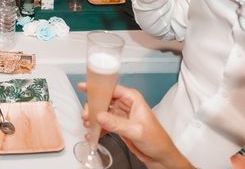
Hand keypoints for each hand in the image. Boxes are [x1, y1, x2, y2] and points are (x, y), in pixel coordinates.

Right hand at [78, 83, 192, 168]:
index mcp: (132, 98)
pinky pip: (104, 123)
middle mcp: (126, 104)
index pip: (112, 88)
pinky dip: (97, 128)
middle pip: (104, 99)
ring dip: (93, 118)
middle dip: (93, 106)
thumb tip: (99, 116)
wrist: (160, 156)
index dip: (97, 87)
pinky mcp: (118, 125)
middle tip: (86, 115)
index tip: (84, 87)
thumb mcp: (136, 130)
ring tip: (88, 125)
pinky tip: (93, 134)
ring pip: (102, 111)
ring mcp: (121, 115)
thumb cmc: (157, 140)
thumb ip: (117, 123)